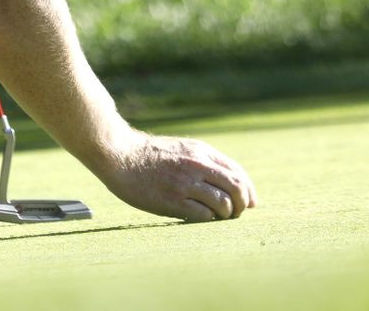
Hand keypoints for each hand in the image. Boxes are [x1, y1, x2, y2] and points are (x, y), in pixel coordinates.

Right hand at [100, 132, 258, 221]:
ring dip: (225, 214)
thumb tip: (233, 183)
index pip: (238, 173)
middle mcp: (197, 166)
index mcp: (201, 152)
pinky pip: (204, 215)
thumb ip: (205, 162)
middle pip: (237, 189)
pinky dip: (208, 219)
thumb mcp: (182, 149)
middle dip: (242, 205)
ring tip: (216, 216)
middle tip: (235, 213)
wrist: (120, 156)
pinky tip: (199, 217)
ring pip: (224, 204)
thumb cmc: (150, 156)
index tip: (249, 203)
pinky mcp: (173, 201)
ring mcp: (185, 183)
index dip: (249, 191)